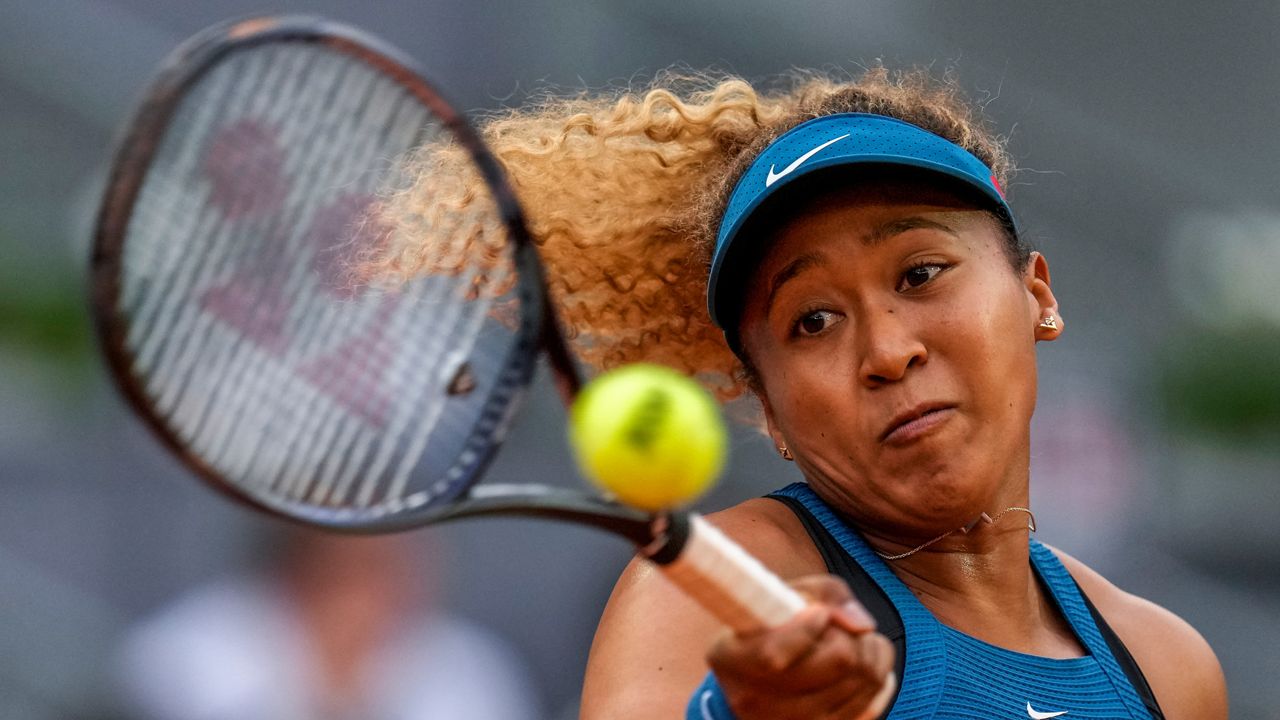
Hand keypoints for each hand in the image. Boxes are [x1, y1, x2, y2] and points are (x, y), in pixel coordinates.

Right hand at [707, 575, 895, 719]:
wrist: (759, 676)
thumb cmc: (773, 626)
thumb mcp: (784, 596)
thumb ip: (826, 594)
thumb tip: (861, 625)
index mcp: (733, 660)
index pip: (776, 654)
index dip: (810, 627)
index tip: (818, 613)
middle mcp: (757, 700)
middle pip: (839, 661)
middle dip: (850, 633)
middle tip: (840, 625)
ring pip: (864, 679)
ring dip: (869, 650)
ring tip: (852, 639)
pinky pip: (872, 701)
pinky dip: (877, 673)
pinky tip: (863, 661)